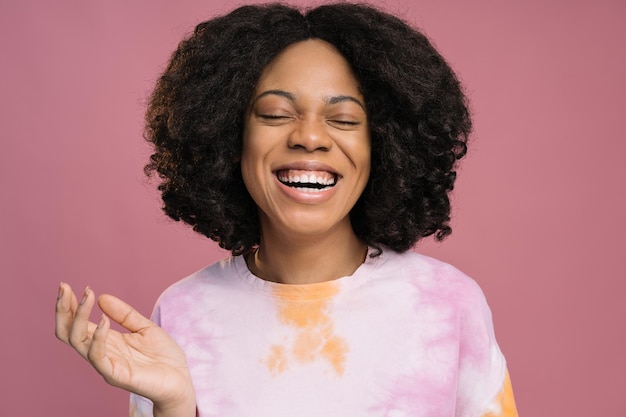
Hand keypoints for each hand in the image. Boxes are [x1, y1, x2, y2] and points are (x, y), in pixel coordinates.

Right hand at [55, 283, 195, 416]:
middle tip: (64, 287)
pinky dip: (97, 336)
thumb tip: (102, 297)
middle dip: (63, 309)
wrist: (180, 379)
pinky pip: (97, 356)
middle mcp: (100, 352)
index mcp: (105, 341)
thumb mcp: (144, 327)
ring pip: (77, 341)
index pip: (77, 323)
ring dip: (78, 316)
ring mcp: (106, 364)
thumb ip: (124, 314)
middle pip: (68, 332)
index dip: (69, 305)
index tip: (67, 285)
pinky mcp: (115, 375)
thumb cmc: (162, 357)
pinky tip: (103, 320)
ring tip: (87, 296)